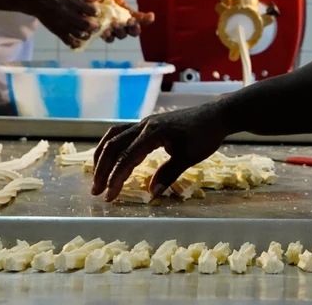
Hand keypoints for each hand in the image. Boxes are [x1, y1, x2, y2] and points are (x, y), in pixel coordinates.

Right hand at [29, 0, 99, 48]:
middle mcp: (69, 15)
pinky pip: (68, 41)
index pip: (90, 10)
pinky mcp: (57, 31)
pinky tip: (79, 42)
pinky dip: (75, 43)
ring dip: (87, 35)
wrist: (36, 0)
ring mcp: (63, 24)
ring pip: (79, 34)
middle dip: (95, 27)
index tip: (97, 13)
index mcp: (73, 3)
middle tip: (97, 26)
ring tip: (89, 33)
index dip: (96, 13)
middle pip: (86, 24)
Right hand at [90, 104, 229, 201]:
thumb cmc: (205, 135)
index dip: (116, 178)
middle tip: (96, 192)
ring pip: (114, 137)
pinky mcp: (147, 125)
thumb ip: (169, 174)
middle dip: (102, 169)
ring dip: (102, 156)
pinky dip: (112, 147)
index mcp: (154, 132)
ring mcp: (144, 123)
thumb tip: (152, 193)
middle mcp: (144, 125)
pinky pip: (122, 134)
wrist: (215, 115)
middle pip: (114, 146)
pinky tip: (111, 160)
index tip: (109, 196)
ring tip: (98, 176)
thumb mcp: (189, 157)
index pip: (127, 157)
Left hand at [94, 0, 154, 42]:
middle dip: (134, 27)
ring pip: (122, 35)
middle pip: (135, 31)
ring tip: (115, 23)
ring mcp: (115, 31)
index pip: (143, 19)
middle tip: (131, 21)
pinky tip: (106, 31)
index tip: (151, 15)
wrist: (86, 1)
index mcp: (131, 15)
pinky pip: (109, 39)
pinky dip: (108, 36)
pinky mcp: (104, 34)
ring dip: (120, 30)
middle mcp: (125, 25)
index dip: (148, 19)